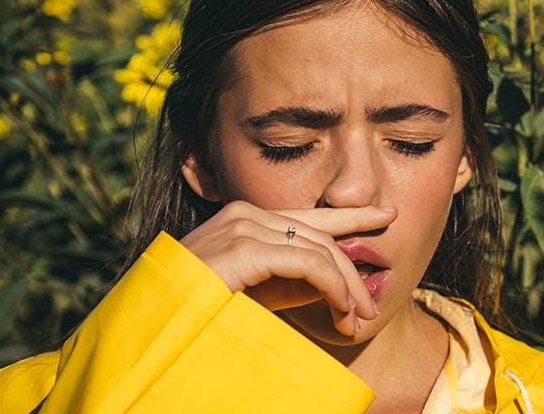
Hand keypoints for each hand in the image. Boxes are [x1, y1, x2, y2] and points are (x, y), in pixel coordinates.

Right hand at [177, 200, 396, 336]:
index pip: (309, 215)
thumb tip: (338, 283)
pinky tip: (340, 310)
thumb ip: (295, 282)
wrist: (156, 328)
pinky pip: (307, 263)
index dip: (351, 216)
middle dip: (351, 273)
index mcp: (244, 220)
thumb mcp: (260, 295)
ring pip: (319, 249)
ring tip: (354, 321)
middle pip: (319, 234)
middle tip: (368, 311)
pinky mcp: (243, 249)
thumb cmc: (203, 313)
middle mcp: (243, 215)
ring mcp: (241, 227)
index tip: (387, 215)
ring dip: (345, 289)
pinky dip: (331, 287)